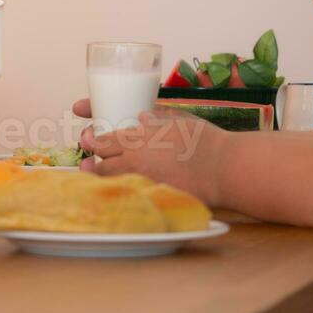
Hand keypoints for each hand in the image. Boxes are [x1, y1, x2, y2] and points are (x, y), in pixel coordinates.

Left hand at [71, 98, 225, 205]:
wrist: (224, 168)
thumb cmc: (205, 140)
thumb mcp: (179, 120)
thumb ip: (157, 117)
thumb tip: (142, 115)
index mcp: (138, 138)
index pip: (103, 142)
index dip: (93, 142)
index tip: (89, 140)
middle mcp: (135, 161)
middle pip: (100, 165)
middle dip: (93, 164)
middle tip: (89, 164)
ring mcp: (143, 182)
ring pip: (111, 184)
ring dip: (104, 180)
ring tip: (102, 179)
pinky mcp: (154, 198)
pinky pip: (130, 196)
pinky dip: (122, 194)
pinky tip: (124, 193)